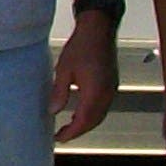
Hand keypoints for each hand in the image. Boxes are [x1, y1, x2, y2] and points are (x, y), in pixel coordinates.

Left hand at [48, 10, 116, 145]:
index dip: (71, 132)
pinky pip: (103, 105)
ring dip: (86, 123)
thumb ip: (59, 92)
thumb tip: (53, 111)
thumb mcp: (64, 69)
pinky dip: (92, 113)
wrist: (99, 28)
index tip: (58, 138)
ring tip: (69, 126)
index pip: (84, 121)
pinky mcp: (112, 83)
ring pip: (100, 114)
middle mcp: (107, 93)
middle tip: (62, 135)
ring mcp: (112, 88)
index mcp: (95, 91)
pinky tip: (80, 111)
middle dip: (78, 131)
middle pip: (94, 121)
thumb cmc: (81, 46)